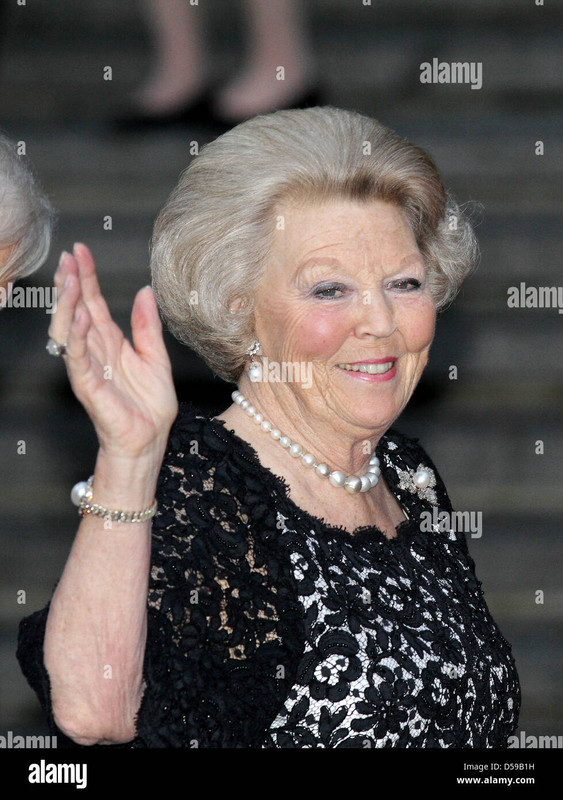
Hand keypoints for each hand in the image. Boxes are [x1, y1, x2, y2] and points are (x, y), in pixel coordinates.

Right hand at [49, 243, 177, 458]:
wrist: (150, 439)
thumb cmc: (151, 405)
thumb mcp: (156, 356)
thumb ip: (148, 326)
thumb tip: (145, 291)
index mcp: (111, 341)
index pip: (93, 302)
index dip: (86, 276)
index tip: (80, 250)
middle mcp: (95, 350)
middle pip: (77, 309)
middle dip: (71, 282)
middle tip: (69, 256)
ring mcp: (88, 367)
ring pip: (70, 329)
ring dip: (68, 303)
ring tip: (70, 278)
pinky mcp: (88, 385)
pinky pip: (78, 357)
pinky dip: (77, 336)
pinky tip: (80, 316)